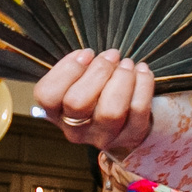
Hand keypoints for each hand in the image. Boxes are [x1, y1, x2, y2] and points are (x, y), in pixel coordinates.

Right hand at [36, 50, 154, 153]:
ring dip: (122, 79)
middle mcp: (75, 129)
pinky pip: (138, 111)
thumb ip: (78, 66)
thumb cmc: (98, 88)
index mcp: (55, 112)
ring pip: (111, 111)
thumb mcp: (79, 77)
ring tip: (127, 64)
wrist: (129, 114)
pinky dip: (142, 85)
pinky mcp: (130, 138)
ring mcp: (102, 137)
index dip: (67, 70)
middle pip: (78, 102)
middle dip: (98, 71)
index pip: (48, 96)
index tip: (87, 53)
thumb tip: (87, 56)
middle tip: (112, 55)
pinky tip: (142, 71)